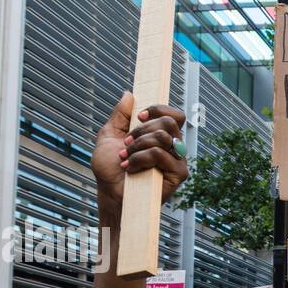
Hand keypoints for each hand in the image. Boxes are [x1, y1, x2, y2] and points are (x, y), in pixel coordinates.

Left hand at [92, 93, 187, 213]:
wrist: (110, 192)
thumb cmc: (110, 169)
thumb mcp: (109, 135)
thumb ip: (120, 115)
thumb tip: (129, 94)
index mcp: (161, 136)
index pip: (174, 114)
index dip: (158, 109)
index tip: (138, 116)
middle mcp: (173, 147)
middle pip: (169, 122)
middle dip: (142, 130)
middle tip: (127, 144)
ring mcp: (177, 160)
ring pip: (163, 136)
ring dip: (138, 146)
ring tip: (126, 158)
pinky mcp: (178, 174)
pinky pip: (160, 154)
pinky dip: (141, 159)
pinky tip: (132, 168)